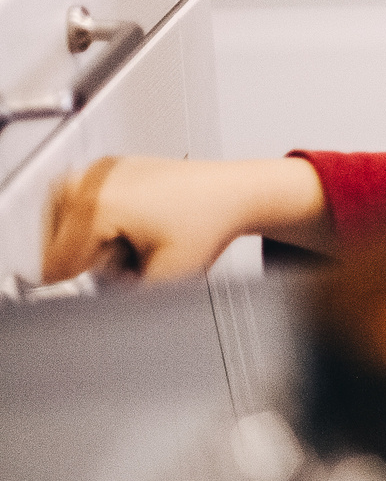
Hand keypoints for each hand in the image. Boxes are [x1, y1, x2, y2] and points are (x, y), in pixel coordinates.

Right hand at [44, 155, 330, 282]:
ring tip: (127, 241)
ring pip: (58, 219)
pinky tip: (124, 226)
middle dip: (83, 260)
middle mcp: (92, 179)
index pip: (58, 262)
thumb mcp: (164, 278)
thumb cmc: (210, 223)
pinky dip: (89, 219)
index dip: (79, 285)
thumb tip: (90, 315)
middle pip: (53, 241)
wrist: (236, 192)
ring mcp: (99, 168)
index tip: (97, 289)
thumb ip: (120, 301)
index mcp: (98, 205)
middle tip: (127, 259)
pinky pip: (76, 201)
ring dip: (81, 238)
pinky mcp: (108, 166)